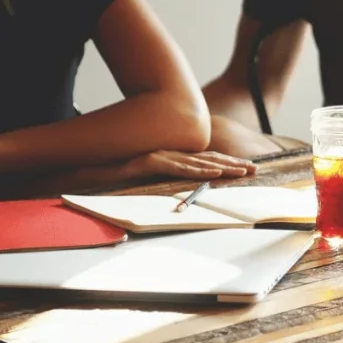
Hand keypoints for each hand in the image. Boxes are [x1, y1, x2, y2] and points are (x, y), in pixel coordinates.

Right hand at [118, 150, 256, 180]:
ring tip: (241, 172)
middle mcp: (169, 153)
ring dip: (222, 167)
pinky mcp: (148, 162)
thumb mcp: (148, 177)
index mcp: (172, 157)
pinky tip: (212, 173)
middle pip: (208, 159)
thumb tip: (186, 188)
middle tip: (254, 168)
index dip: (228, 163)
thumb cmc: (117, 174)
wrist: (87, 168)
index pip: (206, 160)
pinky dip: (196, 170)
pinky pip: (177, 168)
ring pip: (197, 162)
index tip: (248, 167)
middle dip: (233, 164)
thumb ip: (167, 178)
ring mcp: (159, 156)